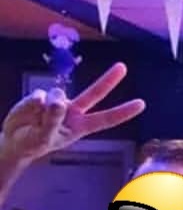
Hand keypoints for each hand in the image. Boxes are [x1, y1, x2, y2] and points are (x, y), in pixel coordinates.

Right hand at [0, 64, 141, 165]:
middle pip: (95, 93)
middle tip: (123, 67)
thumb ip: (52, 120)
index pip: (106, 119)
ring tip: (36, 123)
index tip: (141, 104)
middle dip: (109, 79)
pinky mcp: (41, 96)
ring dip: (47, 109)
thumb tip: (57, 99)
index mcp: (80, 126)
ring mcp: (57, 101)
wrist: (14, 140)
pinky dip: (32, 106)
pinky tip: (29, 114)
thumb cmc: (33, 142)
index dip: (123, 112)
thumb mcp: (44, 138)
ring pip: (58, 95)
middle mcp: (72, 111)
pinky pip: (39, 96)